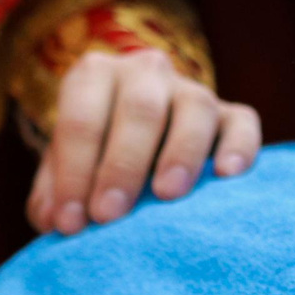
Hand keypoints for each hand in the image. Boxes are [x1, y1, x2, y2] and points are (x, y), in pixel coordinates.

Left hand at [28, 48, 260, 235]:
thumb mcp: (64, 173)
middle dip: (121, 164)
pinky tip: (226, 175)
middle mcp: (143, 72)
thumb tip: (54, 219)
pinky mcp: (230, 114)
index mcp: (93, 77)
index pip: (81, 119)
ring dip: (180, 152)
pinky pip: (242, 122)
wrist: (136, 151)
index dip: (73, 172)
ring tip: (167, 194)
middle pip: (139, 109)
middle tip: (109, 215)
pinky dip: (238, 146)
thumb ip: (53, 195)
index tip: (71, 222)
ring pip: (195, 107)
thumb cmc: (91, 164)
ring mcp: (190, 90)